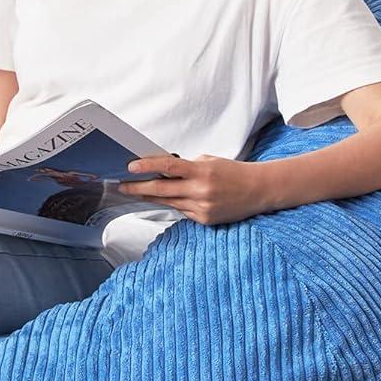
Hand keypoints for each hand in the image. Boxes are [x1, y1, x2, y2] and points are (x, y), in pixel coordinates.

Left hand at [117, 154, 263, 226]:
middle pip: (161, 189)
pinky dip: (174, 204)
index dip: (147, 167)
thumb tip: (162, 170)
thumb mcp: (209, 161)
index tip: (130, 167)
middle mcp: (200, 190)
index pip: (168, 166)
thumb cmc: (233, 172)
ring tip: (137, 192)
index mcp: (201, 171)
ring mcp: (202, 207)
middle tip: (122, 186)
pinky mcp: (204, 220)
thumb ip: (186, 166)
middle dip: (138, 188)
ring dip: (151, 197)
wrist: (258, 190)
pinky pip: (182, 211)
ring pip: (168, 202)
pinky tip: (168, 199)